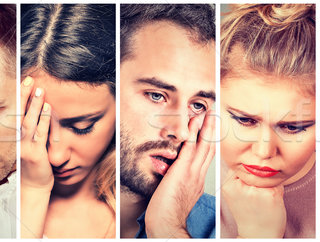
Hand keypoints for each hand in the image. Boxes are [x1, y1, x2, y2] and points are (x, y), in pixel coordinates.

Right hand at [20, 76, 54, 190]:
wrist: (34, 185)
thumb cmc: (31, 162)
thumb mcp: (26, 143)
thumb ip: (26, 128)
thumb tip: (30, 109)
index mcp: (13, 135)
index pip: (14, 111)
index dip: (18, 96)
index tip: (22, 80)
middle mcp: (16, 140)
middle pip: (18, 113)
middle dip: (23, 96)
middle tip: (29, 79)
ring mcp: (25, 146)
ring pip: (28, 122)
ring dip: (34, 105)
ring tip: (40, 89)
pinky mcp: (35, 154)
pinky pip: (40, 134)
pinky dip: (44, 120)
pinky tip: (48, 108)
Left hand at [145, 109, 215, 237]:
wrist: (167, 225)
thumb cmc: (169, 215)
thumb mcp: (179, 196)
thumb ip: (181, 183)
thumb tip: (177, 175)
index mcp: (198, 181)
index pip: (206, 157)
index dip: (210, 142)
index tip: (211, 129)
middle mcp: (198, 175)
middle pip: (209, 148)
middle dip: (212, 130)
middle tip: (214, 114)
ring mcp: (192, 173)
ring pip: (202, 145)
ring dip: (205, 127)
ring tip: (208, 112)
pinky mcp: (182, 171)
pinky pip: (189, 148)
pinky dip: (193, 133)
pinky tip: (195, 121)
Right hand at [221, 171, 285, 237]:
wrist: (257, 234)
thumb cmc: (248, 215)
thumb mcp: (234, 195)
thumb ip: (238, 179)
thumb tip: (249, 162)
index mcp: (227, 185)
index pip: (238, 167)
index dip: (246, 174)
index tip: (249, 185)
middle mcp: (239, 186)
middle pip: (253, 170)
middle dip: (258, 179)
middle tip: (256, 195)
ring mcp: (255, 191)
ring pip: (266, 175)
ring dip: (269, 184)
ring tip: (263, 199)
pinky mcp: (270, 194)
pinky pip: (278, 183)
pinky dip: (278, 190)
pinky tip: (271, 201)